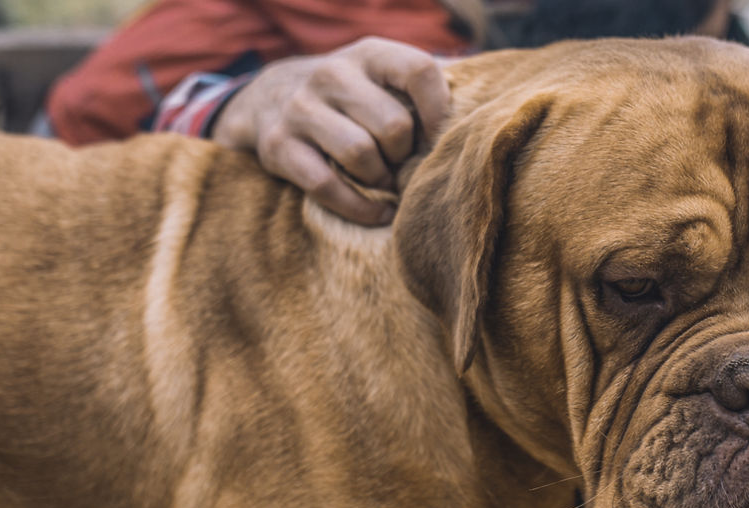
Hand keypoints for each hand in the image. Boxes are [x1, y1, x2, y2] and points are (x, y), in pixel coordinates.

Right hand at [212, 37, 449, 224]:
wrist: (268, 99)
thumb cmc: (350, 98)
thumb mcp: (381, 76)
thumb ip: (423, 87)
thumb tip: (479, 107)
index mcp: (369, 54)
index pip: (419, 71)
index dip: (438, 112)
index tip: (438, 140)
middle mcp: (332, 74)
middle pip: (392, 125)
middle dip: (404, 156)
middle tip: (403, 167)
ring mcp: (301, 110)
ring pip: (360, 155)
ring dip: (380, 181)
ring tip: (385, 185)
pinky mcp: (279, 147)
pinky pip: (327, 186)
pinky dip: (358, 208)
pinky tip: (375, 212)